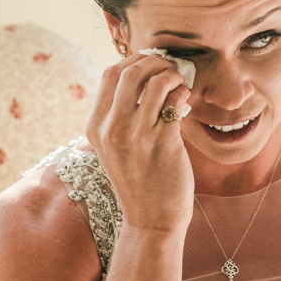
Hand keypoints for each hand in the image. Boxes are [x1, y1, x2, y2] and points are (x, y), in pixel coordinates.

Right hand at [86, 51, 194, 234]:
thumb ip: (118, 117)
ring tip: (180, 84)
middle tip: (170, 68)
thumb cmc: (137, 181)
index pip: (109, 74)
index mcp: (95, 127)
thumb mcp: (113, 149)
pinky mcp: (163, 143)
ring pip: (155, 82)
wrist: (150, 220)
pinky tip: (185, 101)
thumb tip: (140, 78)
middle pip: (130, 71)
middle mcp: (112, 129)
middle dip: (155, 61)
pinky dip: (182, 94)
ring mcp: (136, 136)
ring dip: (173, 75)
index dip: (133, 61)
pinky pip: (174, 102)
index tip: (151, 64)